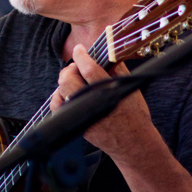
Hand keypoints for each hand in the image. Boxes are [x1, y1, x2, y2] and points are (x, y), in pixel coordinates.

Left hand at [51, 44, 152, 164]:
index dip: (81, 56)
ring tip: (75, 80)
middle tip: (78, 67)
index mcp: (108, 91)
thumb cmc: (134, 113)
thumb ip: (116, 67)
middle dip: (70, 69)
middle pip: (68, 80)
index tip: (79, 49)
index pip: (89, 69)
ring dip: (65, 82)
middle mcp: (92, 103)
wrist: (133, 142)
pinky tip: (68, 93)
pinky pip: (58, 107)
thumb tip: (105, 52)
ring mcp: (82, 115)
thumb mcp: (129, 86)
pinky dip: (60, 97)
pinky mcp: (76, 124)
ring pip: (60, 92)